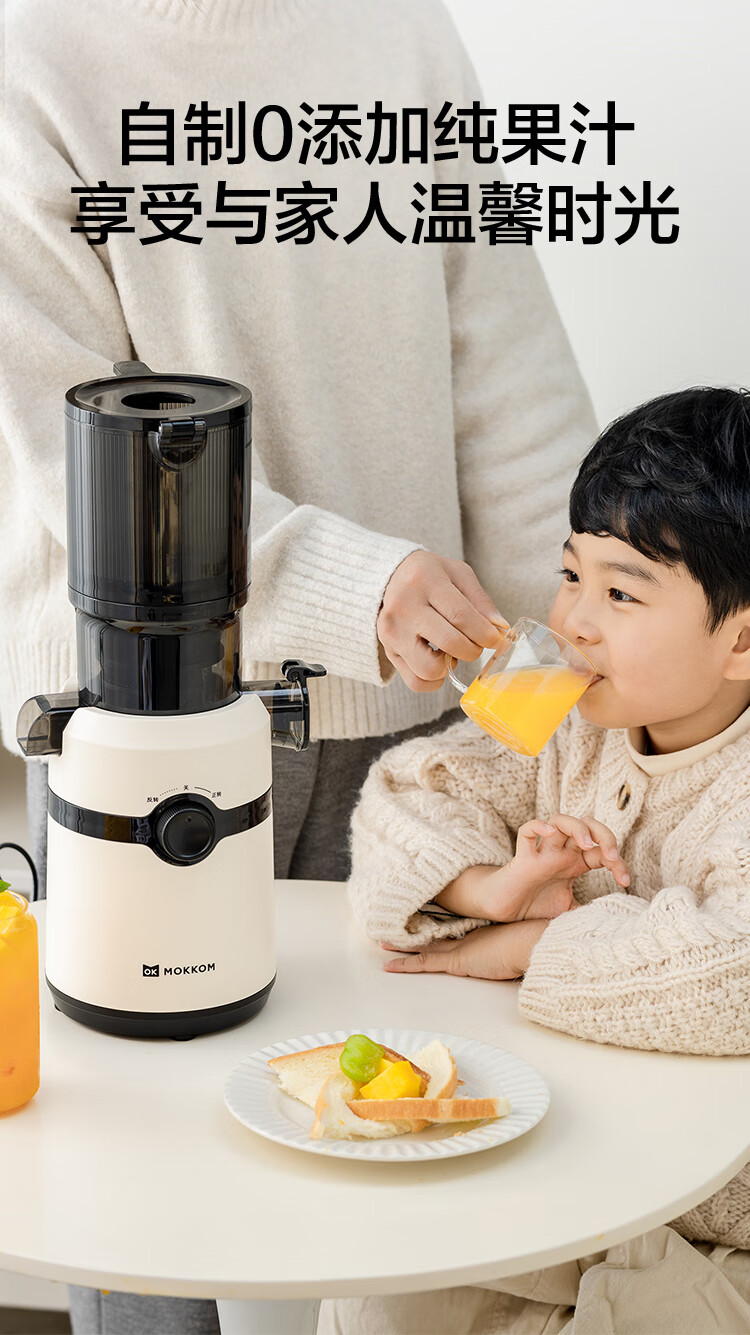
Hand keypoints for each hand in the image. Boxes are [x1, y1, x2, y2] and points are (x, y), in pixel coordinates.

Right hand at [377, 550, 508, 692]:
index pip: (462, 616)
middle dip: (473, 650)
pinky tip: (438, 661)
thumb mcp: (458, 574)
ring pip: (430, 669)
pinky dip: (434, 680)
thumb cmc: (429, 576)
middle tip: (475, 643)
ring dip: (450, 666)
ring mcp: (392, 632)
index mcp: (423, 581)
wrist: (390, 578)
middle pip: (450, 643)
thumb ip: (480, 601)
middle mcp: (403, 607)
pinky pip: (415, 682)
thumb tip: (500, 630)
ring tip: (451, 650)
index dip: (486, 634)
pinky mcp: (389, 651)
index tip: (497, 639)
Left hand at [380, 919, 547, 980]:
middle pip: (436, 934)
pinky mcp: (456, 960)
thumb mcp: (526, 944)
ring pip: (424, 946)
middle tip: (397, 926)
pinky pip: (424, 963)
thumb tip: (532, 948)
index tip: (427, 921)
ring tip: (382, 943)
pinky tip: (388, 965)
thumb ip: (521, 947)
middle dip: (416, 931)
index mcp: (484, 931)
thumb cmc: (537, 943)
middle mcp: (469, 936)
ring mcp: (461, 947)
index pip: (456, 929)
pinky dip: (405, 964)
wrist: (536, 941)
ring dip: (402, 946)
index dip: (439, 925)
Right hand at [501, 813, 629, 918]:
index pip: (603, 851)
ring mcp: (542, 853)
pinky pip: (526, 831)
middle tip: (611, 856)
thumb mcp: (570, 912)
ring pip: (559, 820)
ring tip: (586, 844)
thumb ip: (589, 913)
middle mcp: (561, 853)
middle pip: (587, 825)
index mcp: (574, 863)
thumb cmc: (535, 905)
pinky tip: (549, 833)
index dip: (619, 862)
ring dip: (578, 828)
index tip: (625, 882)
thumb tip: (614, 923)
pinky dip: (537, 826)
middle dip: (605, 835)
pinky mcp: (522, 859)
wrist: (504, 912)